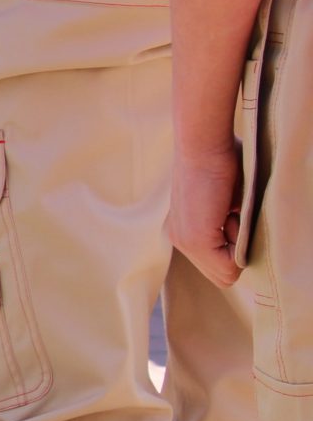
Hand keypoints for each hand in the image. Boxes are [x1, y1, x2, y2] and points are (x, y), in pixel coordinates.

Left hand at [170, 140, 246, 288]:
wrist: (203, 144)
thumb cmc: (220, 163)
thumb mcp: (226, 202)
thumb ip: (228, 225)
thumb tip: (242, 243)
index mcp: (185, 231)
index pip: (216, 266)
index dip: (235, 249)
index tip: (235, 218)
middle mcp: (179, 240)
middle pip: (220, 275)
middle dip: (236, 252)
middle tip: (233, 216)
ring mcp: (184, 241)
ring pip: (227, 272)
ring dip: (238, 245)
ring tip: (230, 212)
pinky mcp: (195, 239)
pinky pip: (230, 265)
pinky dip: (240, 243)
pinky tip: (230, 214)